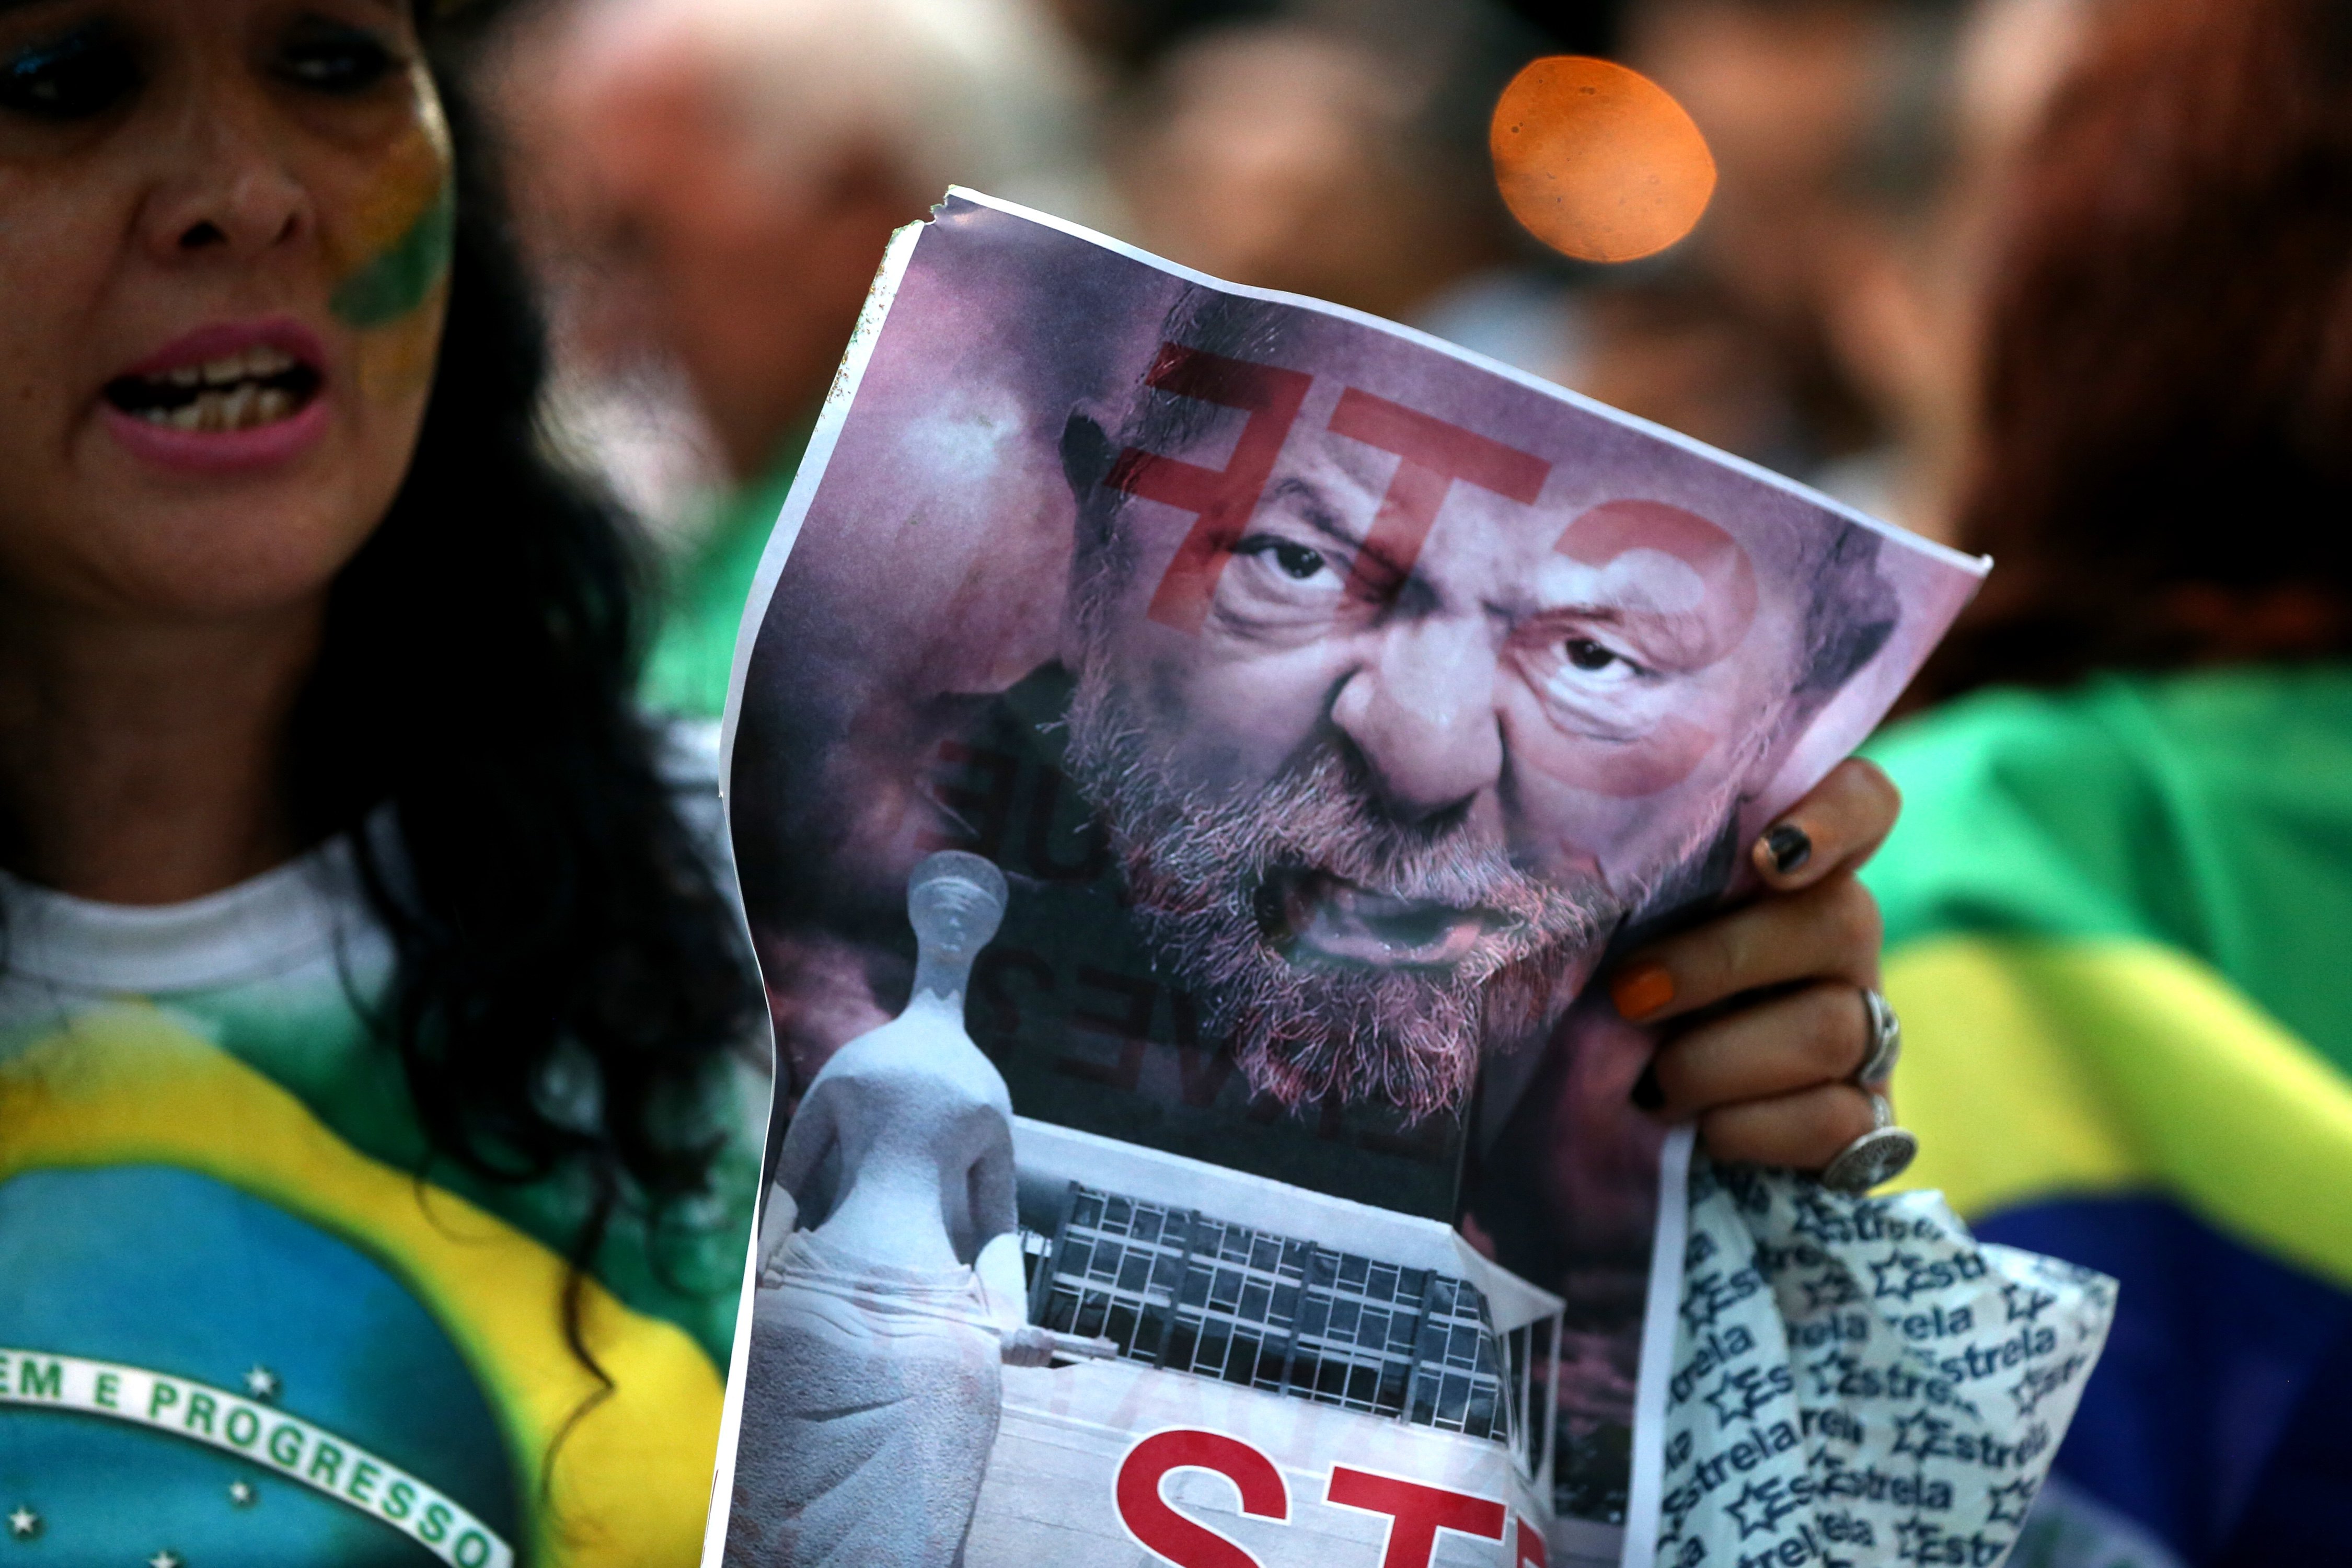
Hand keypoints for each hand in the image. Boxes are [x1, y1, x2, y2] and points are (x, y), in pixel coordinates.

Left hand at [1605, 758, 1899, 1169]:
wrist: (1612, 1143)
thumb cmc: (1603, 1012)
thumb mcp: (1602, 937)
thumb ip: (1613, 886)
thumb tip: (1556, 863)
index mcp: (1786, 874)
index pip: (1861, 800)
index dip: (1838, 812)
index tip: (1769, 853)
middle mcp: (1838, 942)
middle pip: (1842, 917)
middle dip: (1721, 962)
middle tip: (1630, 996)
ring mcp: (1863, 1030)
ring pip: (1833, 1026)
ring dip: (1716, 1060)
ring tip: (1652, 1083)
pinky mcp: (1863, 1120)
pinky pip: (1834, 1119)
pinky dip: (1748, 1129)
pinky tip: (1701, 1131)